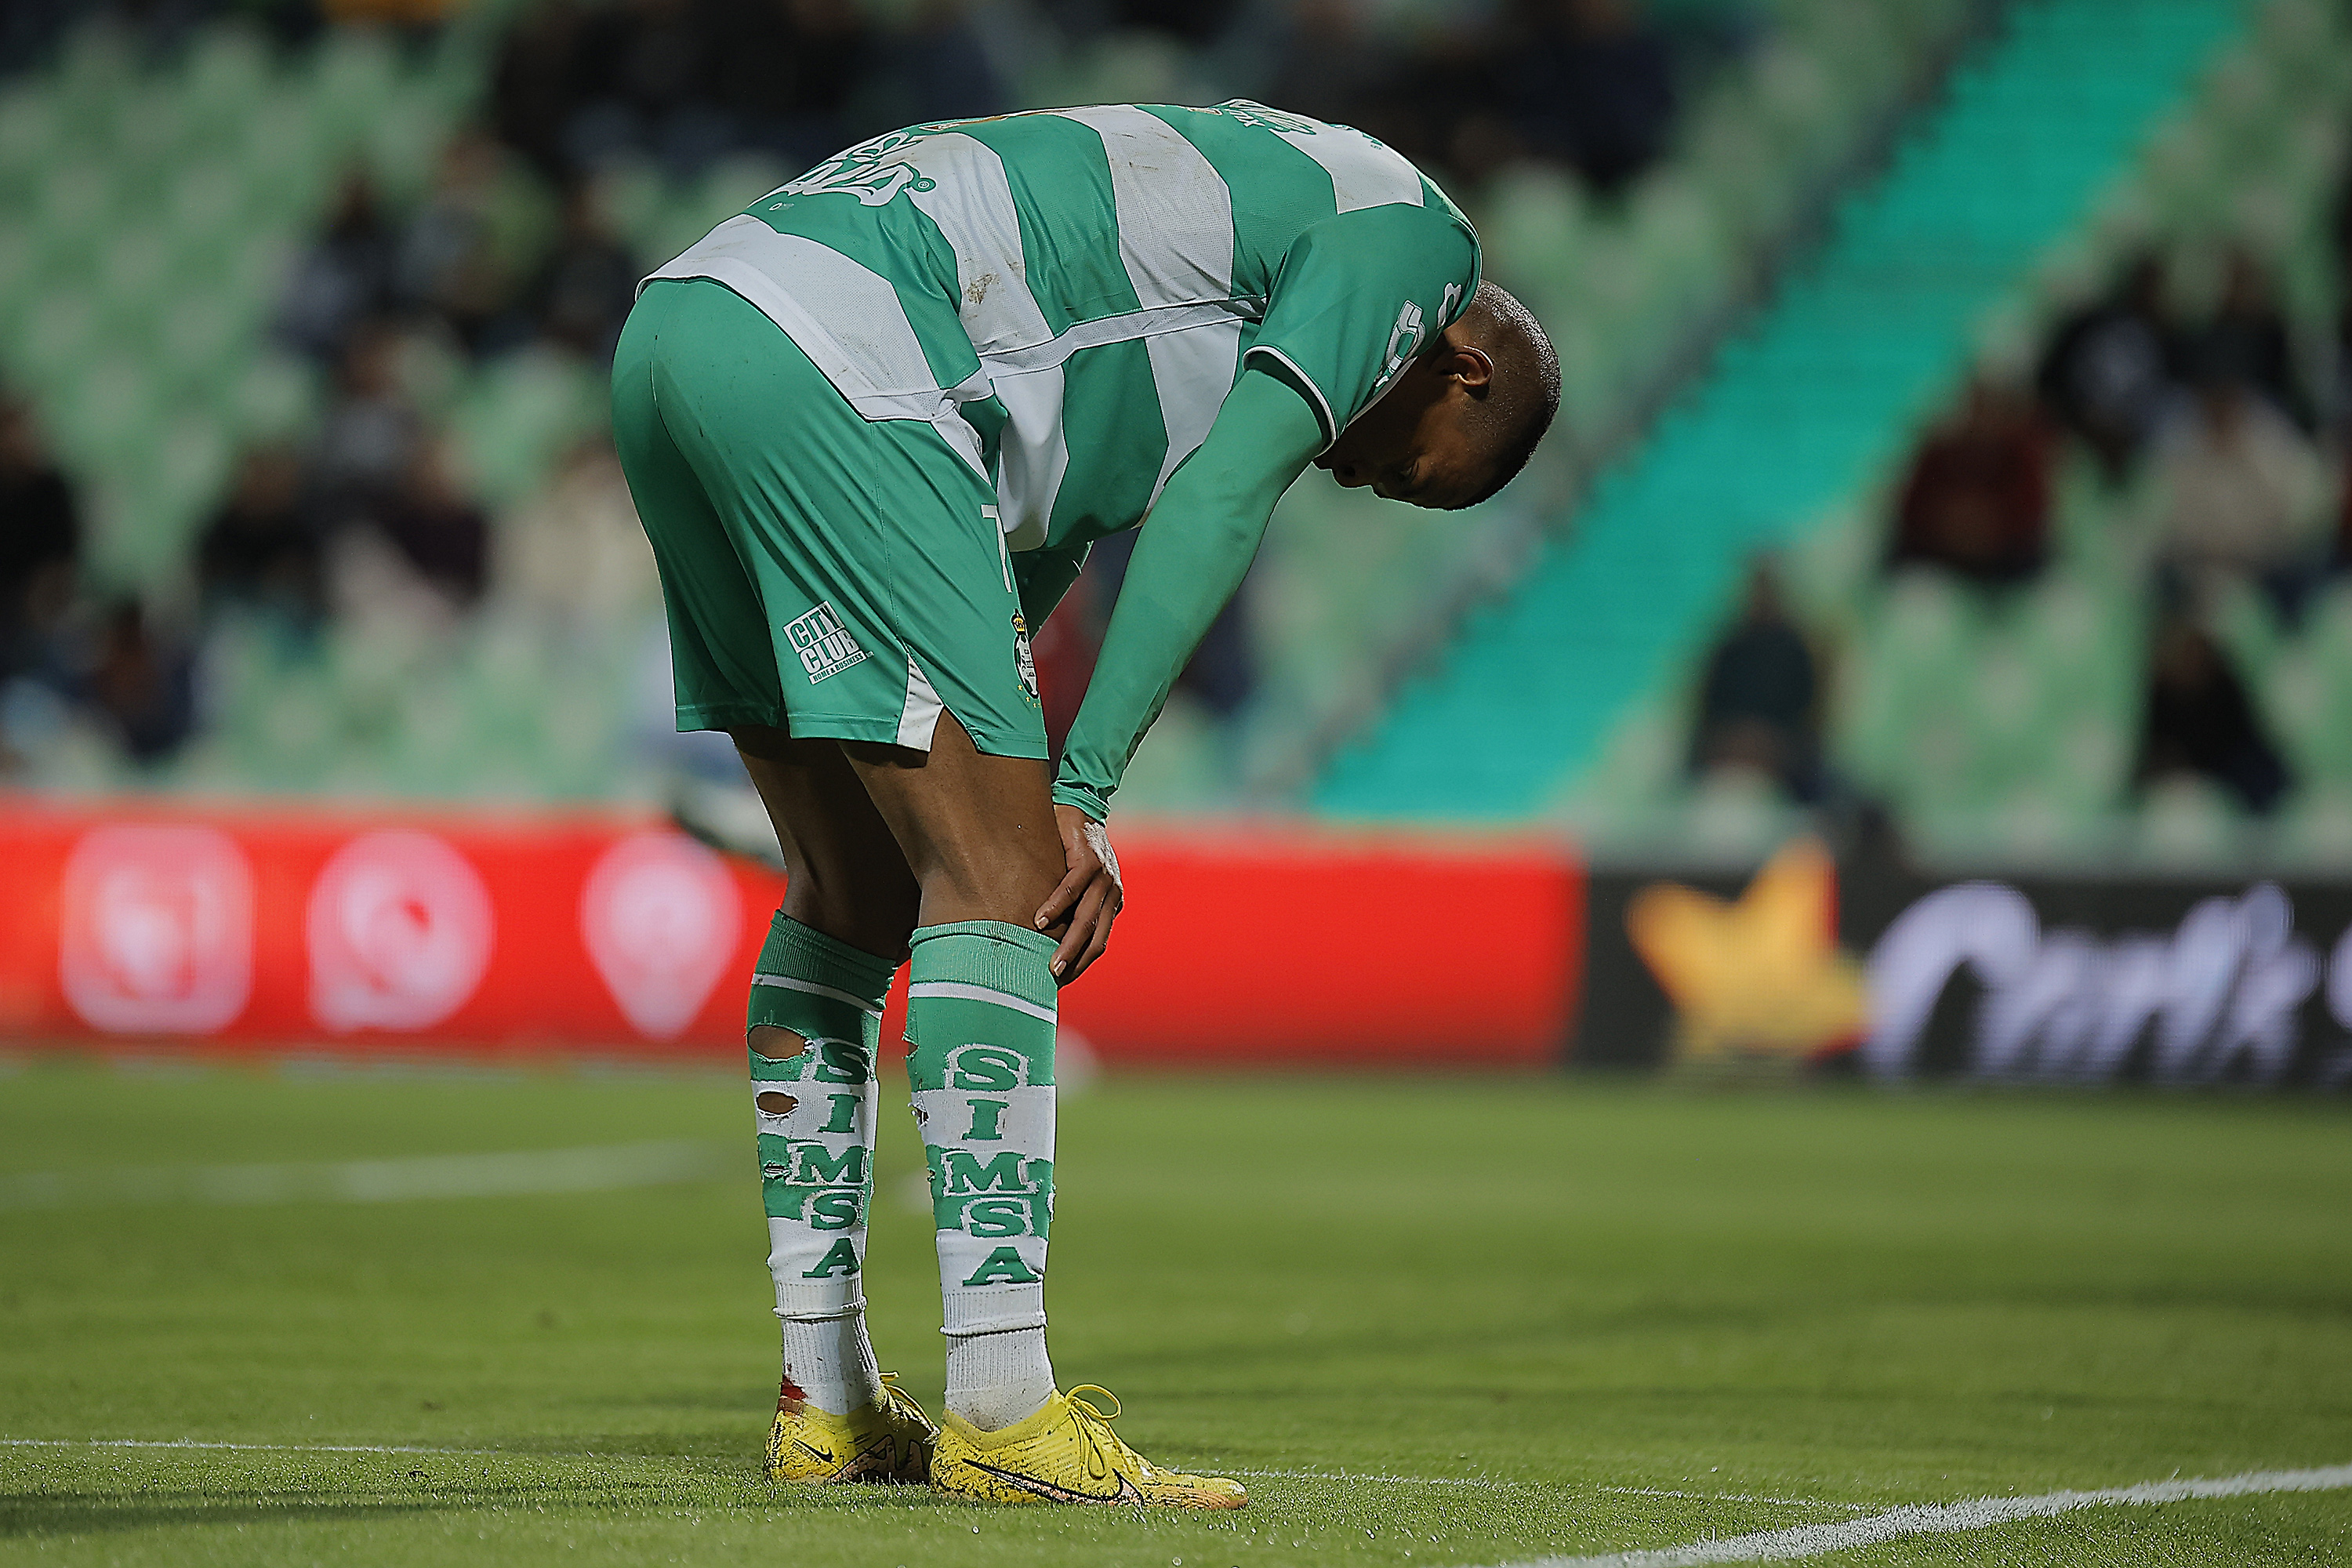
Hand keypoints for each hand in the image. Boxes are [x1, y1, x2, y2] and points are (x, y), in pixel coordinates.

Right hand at [1034, 804, 1122, 982]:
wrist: (1079, 804)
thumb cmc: (1069, 849)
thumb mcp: (1074, 881)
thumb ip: (1069, 907)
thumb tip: (1040, 938)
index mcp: (1110, 902)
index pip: (1098, 941)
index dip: (1081, 963)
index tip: (1060, 982)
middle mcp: (1112, 892)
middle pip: (1095, 936)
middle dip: (1075, 961)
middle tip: (1053, 981)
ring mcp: (1104, 875)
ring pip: (1086, 917)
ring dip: (1067, 942)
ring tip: (1050, 963)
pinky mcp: (1089, 857)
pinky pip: (1073, 887)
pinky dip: (1056, 905)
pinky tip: (1039, 920)